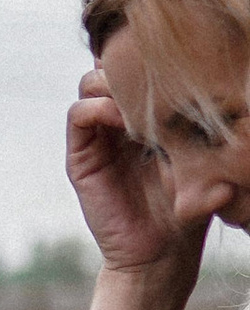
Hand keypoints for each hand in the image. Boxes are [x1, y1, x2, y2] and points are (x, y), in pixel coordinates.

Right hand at [68, 64, 209, 282]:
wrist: (162, 254)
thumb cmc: (190, 208)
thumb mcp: (205, 159)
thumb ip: (210, 131)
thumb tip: (229, 105)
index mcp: (148, 116)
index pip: (139, 68)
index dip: (150, 55)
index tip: (174, 58)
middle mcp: (120, 121)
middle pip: (110, 66)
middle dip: (127, 61)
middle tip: (152, 72)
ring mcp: (99, 137)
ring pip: (90, 82)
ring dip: (110, 81)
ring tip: (137, 99)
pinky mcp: (82, 157)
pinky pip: (78, 115)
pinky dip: (96, 107)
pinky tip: (122, 120)